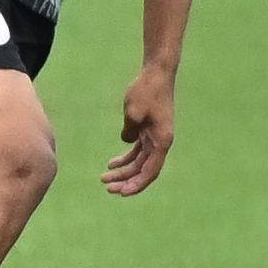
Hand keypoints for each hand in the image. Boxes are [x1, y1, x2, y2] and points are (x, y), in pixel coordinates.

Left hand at [102, 65, 174, 195]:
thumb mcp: (133, 111)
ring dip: (124, 171)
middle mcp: (161, 142)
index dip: (137, 184)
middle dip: (126, 181)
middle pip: (144, 170)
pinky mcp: (149, 130)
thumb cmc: (146, 91)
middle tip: (108, 188)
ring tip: (105, 178)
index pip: (150, 171)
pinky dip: (126, 158)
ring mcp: (156, 137)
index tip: (121, 193)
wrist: (157, 73)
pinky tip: (112, 163)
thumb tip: (127, 143)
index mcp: (162, 141)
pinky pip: (138, 150)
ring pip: (140, 162)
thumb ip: (129, 130)